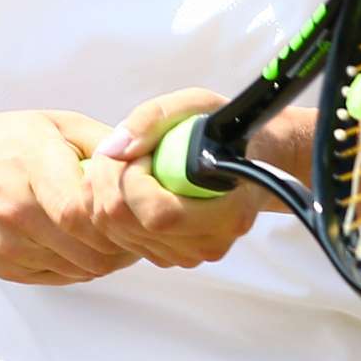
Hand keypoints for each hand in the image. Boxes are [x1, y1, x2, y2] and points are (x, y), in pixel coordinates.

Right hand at [0, 111, 140, 285]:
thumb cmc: (2, 145)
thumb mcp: (52, 124)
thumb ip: (103, 141)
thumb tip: (148, 160)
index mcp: (30, 164)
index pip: (81, 209)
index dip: (117, 215)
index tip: (135, 206)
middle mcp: (15, 210)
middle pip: (90, 245)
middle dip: (125, 239)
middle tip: (140, 226)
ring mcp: (10, 245)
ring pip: (84, 267)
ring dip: (111, 255)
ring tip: (119, 234)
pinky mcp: (9, 269)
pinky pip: (66, 277)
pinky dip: (88, 265)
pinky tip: (90, 243)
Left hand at [86, 88, 273, 269]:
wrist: (253, 159)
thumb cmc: (227, 129)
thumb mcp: (197, 104)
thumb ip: (152, 119)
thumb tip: (113, 150)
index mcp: (228, 214)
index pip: (158, 215)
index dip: (133, 179)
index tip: (144, 150)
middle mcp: (208, 244)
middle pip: (125, 224)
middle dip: (110, 179)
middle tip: (126, 151)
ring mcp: (187, 255)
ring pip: (114, 231)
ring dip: (107, 190)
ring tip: (132, 163)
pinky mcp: (168, 257)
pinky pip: (117, 237)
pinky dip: (112, 204)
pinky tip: (132, 183)